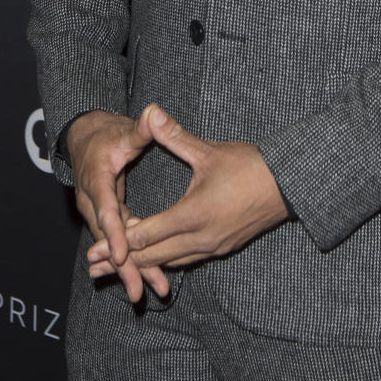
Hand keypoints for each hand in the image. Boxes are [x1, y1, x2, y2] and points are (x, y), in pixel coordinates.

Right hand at [64, 109, 167, 302]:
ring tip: (149, 291)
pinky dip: (130, 260)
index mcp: (96, 181)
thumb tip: (152, 113)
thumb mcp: (122, 131)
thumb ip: (139, 128)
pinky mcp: (107, 218)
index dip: (113, 234)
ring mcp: (98, 213)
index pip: (106, 210)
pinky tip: (147, 278)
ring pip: (113, 245)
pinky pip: (118, 242)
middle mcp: (93, 203)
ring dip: (129, 268)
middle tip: (139, 289)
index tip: (121, 254)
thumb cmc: (106, 135)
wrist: (86, 140)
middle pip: (108, 239)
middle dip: (123, 265)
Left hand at [86, 105, 288, 286]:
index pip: (146, 235)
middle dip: (121, 261)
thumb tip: (152, 112)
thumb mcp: (209, 151)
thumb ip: (175, 136)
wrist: (288, 185)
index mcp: (193, 215)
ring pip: (170, 263)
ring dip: (143, 264)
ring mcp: (212, 248)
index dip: (118, 242)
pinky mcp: (222, 248)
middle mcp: (200, 239)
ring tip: (117, 268)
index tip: (94, 247)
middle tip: (92, 265)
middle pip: (152, 257)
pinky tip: (156, 259)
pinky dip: (166, 261)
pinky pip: (187, 261)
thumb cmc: (250, 166)